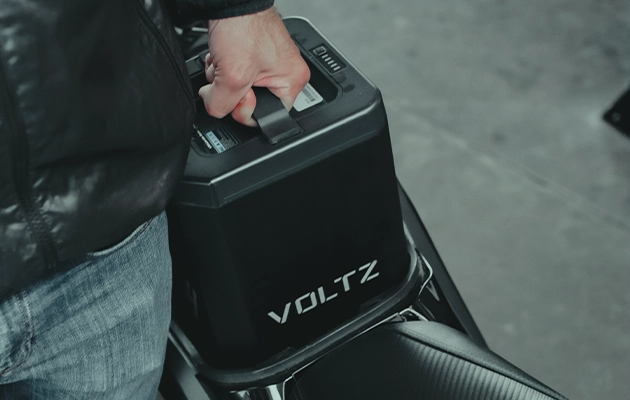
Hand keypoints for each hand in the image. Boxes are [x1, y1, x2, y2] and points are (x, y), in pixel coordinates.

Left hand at [198, 8, 309, 126]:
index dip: (244, 110)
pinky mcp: (251, 55)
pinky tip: (221, 57)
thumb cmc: (243, 25)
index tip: (236, 93)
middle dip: (230, 91)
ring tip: (224, 60)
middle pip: (250, 103)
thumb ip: (223, 104)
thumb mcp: (232, 75)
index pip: (266, 117)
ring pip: (237, 90)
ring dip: (222, 78)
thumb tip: (216, 110)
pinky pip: (232, 75)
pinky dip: (221, 68)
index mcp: (293, 81)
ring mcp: (267, 64)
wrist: (230, 0)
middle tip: (227, 73)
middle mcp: (284, 73)